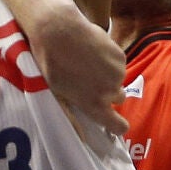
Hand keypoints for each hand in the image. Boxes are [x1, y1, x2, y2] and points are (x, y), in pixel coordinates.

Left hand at [25, 6, 129, 136]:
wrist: (57, 30)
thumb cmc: (50, 64)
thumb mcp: (56, 95)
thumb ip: (71, 117)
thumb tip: (82, 139)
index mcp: (95, 105)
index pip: (119, 126)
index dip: (117, 125)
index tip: (113, 121)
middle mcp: (110, 91)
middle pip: (118, 99)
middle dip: (108, 92)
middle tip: (89, 80)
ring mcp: (117, 73)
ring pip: (118, 78)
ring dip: (108, 74)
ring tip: (87, 61)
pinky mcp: (120, 55)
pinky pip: (119, 63)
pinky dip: (110, 59)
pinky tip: (93, 50)